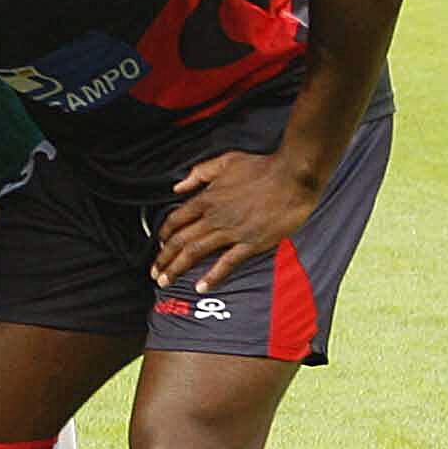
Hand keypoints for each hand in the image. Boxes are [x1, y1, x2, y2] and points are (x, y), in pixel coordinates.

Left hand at [153, 147, 317, 291]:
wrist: (293, 176)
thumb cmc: (262, 167)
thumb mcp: (224, 162)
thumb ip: (198, 174)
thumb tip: (177, 187)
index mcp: (206, 199)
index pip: (175, 220)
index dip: (163, 235)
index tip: (158, 246)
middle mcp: (214, 217)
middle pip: (179, 240)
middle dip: (163, 259)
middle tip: (154, 273)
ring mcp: (232, 231)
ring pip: (196, 252)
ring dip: (177, 268)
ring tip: (165, 281)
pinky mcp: (252, 242)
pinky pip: (227, 263)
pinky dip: (212, 276)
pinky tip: (201, 287)